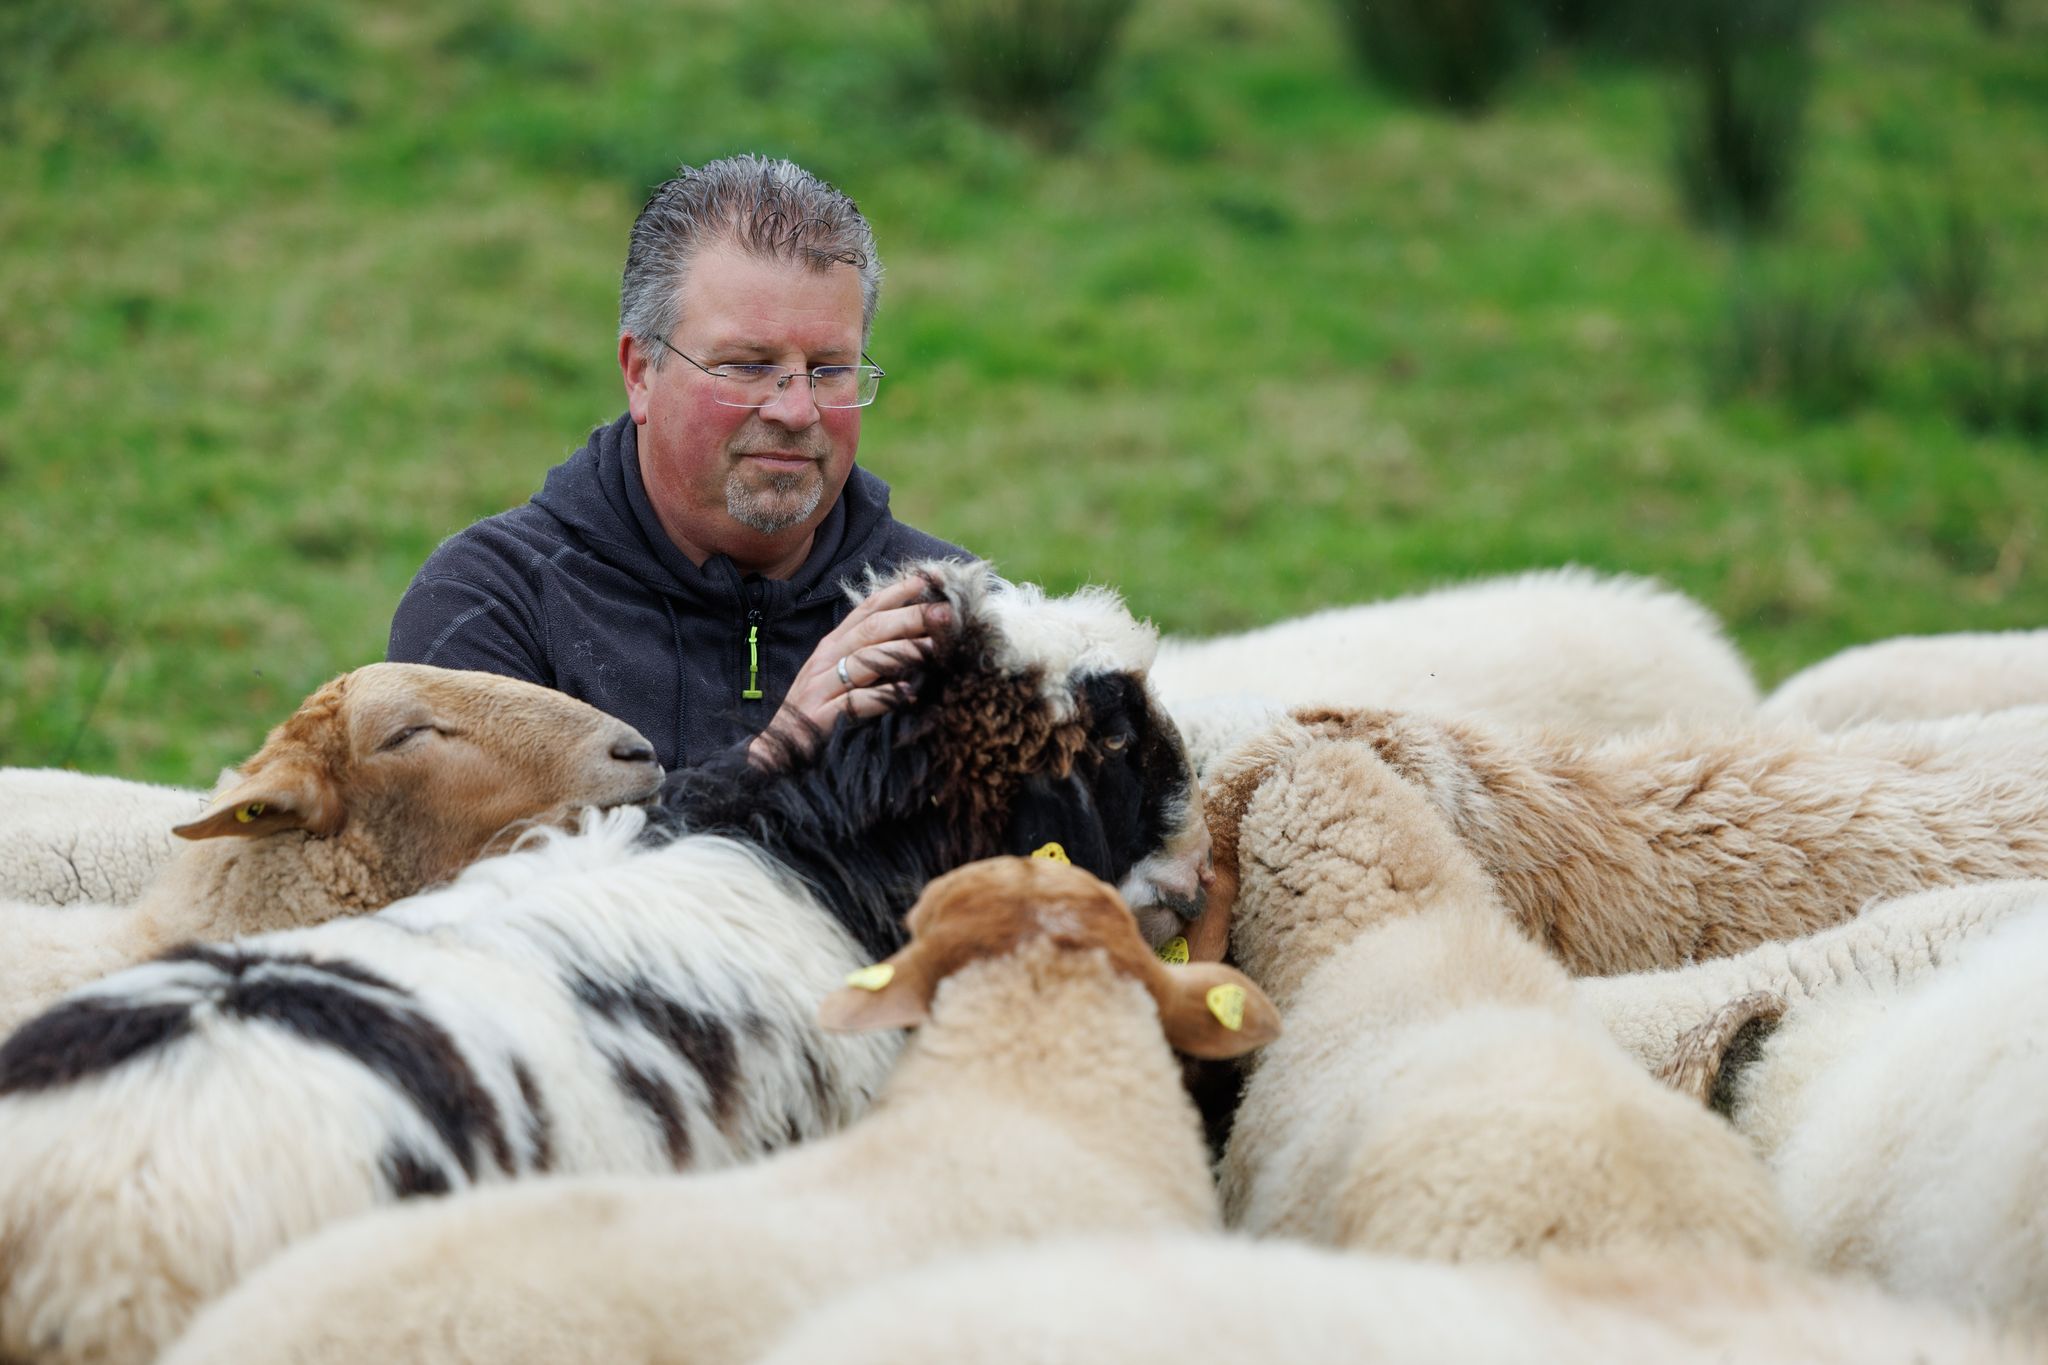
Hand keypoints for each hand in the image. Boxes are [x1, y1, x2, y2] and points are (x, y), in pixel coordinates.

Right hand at [747, 576, 951, 767]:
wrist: (775, 752)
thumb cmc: (815, 712)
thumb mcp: (838, 676)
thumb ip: (867, 657)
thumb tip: (911, 640)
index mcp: (832, 646)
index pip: (865, 611)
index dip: (895, 594)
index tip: (925, 581)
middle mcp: (826, 660)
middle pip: (871, 630)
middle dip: (909, 617)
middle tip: (944, 612)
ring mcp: (821, 687)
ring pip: (865, 660)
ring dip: (901, 650)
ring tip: (933, 647)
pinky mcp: (822, 717)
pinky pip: (856, 702)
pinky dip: (882, 697)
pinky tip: (907, 695)